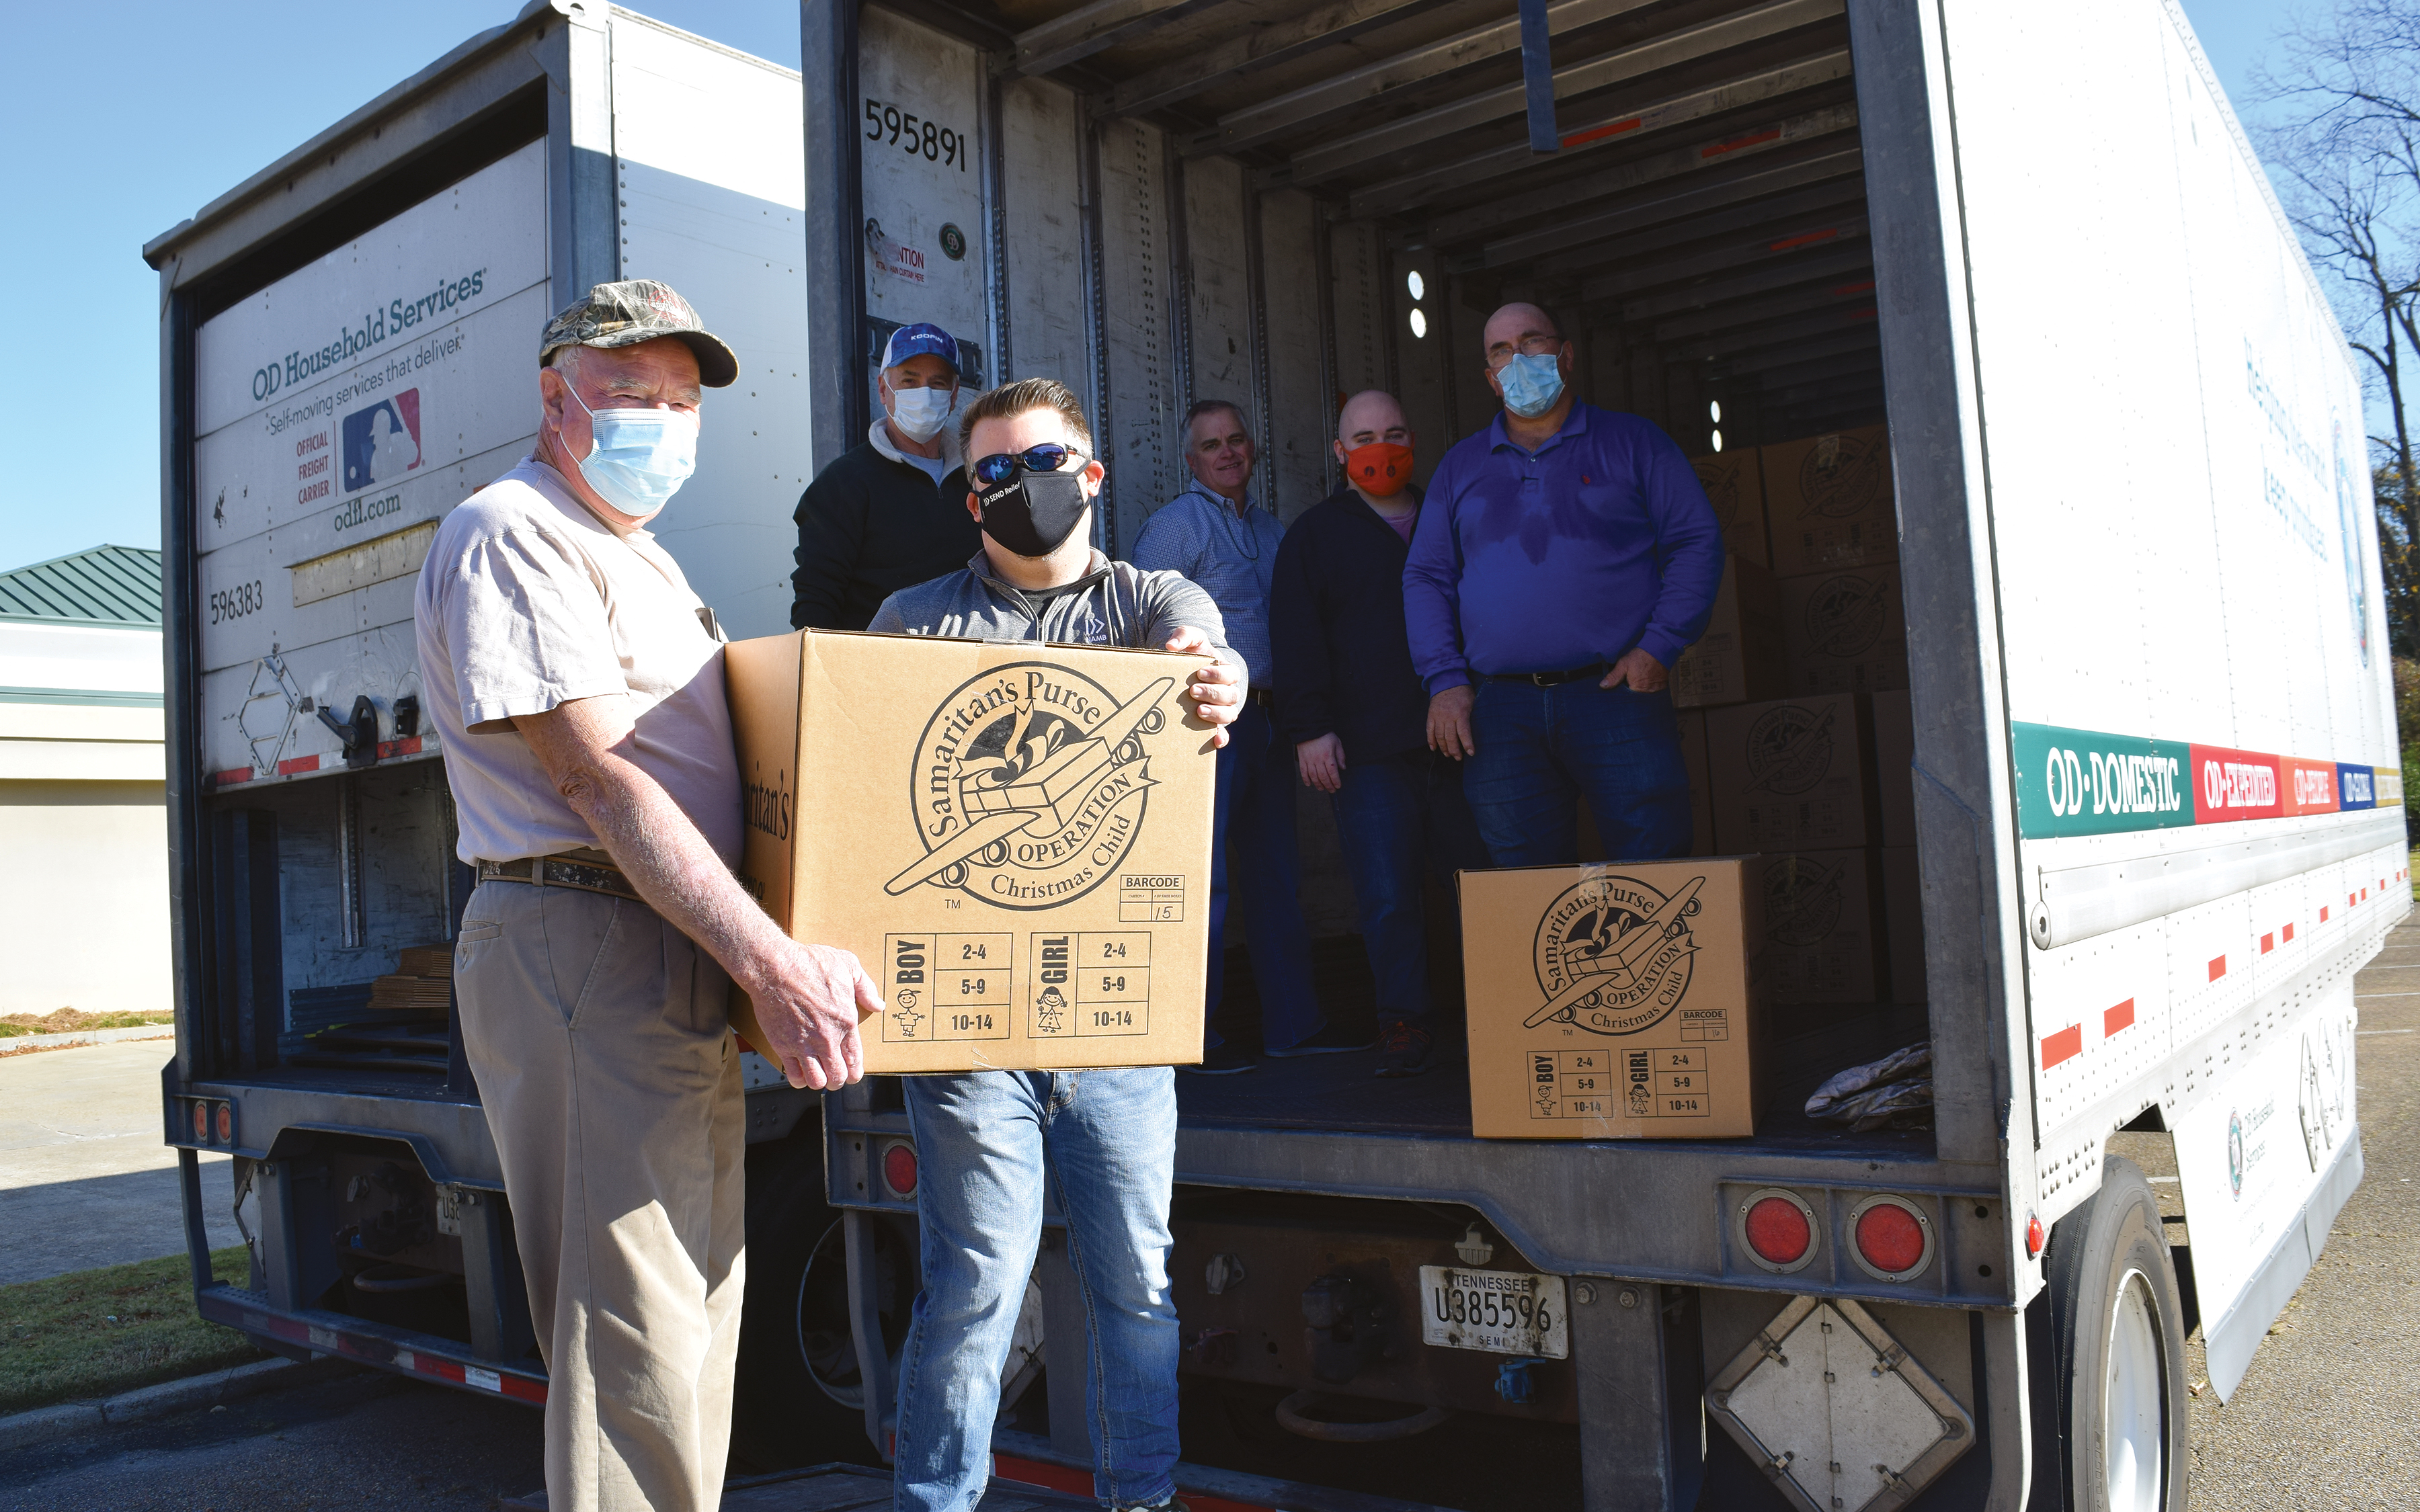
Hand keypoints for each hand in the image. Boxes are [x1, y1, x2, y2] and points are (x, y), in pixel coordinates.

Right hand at [744, 940, 876, 1089]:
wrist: (775, 967)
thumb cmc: (810, 963)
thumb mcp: (848, 966)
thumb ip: (866, 988)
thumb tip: (878, 1005)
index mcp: (846, 1022)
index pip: (855, 1060)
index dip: (855, 1072)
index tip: (853, 1073)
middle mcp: (827, 1039)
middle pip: (837, 1077)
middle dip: (838, 1079)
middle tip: (835, 1074)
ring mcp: (804, 1044)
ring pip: (816, 1081)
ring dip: (819, 1081)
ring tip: (819, 1074)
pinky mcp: (782, 1045)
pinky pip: (793, 1075)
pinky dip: (799, 1079)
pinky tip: (800, 1072)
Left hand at [1166, 626, 1241, 747]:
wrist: (1179, 670)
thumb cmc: (1189, 654)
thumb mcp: (1189, 638)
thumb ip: (1183, 635)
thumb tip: (1172, 646)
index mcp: (1225, 671)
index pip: (1231, 673)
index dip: (1219, 675)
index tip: (1200, 672)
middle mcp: (1226, 691)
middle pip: (1231, 695)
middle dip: (1213, 693)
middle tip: (1193, 691)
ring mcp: (1220, 709)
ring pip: (1230, 714)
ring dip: (1216, 714)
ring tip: (1198, 711)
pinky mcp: (1211, 723)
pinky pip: (1222, 734)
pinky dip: (1221, 738)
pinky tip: (1214, 740)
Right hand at [1297, 733, 1345, 792]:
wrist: (1309, 727)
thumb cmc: (1325, 735)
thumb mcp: (1337, 743)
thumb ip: (1340, 756)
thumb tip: (1343, 768)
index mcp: (1328, 756)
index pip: (1333, 772)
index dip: (1336, 781)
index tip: (1338, 786)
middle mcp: (1318, 760)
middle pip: (1323, 777)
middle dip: (1328, 785)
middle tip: (1332, 790)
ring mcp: (1309, 760)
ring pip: (1313, 776)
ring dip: (1318, 784)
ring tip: (1321, 789)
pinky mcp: (1302, 759)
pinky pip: (1303, 772)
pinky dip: (1306, 779)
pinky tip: (1309, 784)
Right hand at [1428, 684, 1476, 759]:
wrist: (1446, 679)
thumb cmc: (1463, 691)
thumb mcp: (1473, 701)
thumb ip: (1473, 715)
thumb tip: (1480, 729)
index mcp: (1460, 713)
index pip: (1464, 732)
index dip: (1467, 744)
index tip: (1471, 753)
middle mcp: (1448, 716)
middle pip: (1450, 738)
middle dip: (1454, 750)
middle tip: (1458, 758)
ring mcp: (1438, 716)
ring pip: (1439, 736)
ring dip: (1444, 748)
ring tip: (1448, 755)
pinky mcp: (1431, 715)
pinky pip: (1429, 730)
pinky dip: (1431, 741)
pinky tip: (1434, 748)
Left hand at [1600, 647, 1666, 692]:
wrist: (1659, 648)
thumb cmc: (1640, 656)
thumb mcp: (1623, 664)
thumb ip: (1613, 677)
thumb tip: (1602, 686)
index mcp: (1637, 689)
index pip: (1627, 699)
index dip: (1623, 695)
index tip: (1621, 689)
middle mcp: (1648, 692)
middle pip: (1637, 698)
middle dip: (1632, 694)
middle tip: (1630, 683)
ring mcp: (1657, 690)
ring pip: (1645, 696)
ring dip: (1641, 692)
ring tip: (1639, 682)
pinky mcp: (1663, 687)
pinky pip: (1654, 692)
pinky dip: (1650, 688)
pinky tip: (1647, 681)